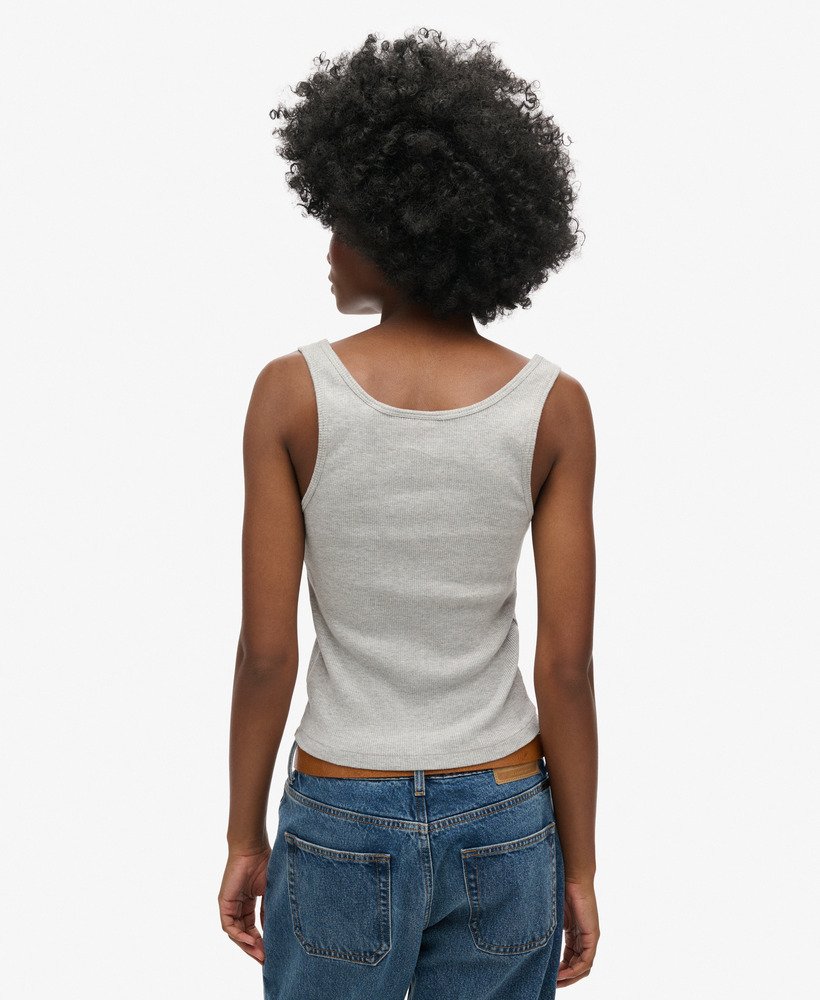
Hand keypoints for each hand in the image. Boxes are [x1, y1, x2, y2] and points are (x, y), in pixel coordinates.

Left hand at [218, 845, 270, 963]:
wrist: (253, 847)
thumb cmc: (264, 862)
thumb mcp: (270, 892)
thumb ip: (269, 910)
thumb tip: (274, 930)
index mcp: (248, 902)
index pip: (252, 928)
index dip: (261, 941)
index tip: (271, 952)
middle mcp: (237, 906)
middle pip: (243, 934)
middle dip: (254, 948)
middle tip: (265, 960)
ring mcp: (230, 905)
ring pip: (236, 933)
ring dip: (247, 945)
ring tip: (260, 954)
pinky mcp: (224, 902)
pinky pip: (229, 926)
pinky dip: (239, 935)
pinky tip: (251, 941)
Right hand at [557, 878, 599, 986]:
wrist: (571, 876)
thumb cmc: (558, 889)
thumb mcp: (551, 915)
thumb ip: (547, 930)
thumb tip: (531, 940)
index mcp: (574, 933)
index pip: (570, 958)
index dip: (561, 970)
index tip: (548, 976)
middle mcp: (583, 937)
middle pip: (577, 965)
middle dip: (565, 977)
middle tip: (551, 983)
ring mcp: (589, 937)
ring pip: (583, 966)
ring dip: (570, 976)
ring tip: (556, 981)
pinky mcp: (592, 935)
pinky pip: (586, 960)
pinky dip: (575, 969)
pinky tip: (563, 973)